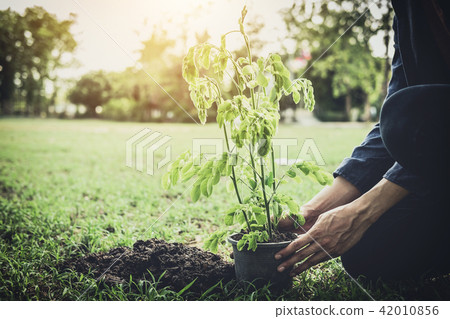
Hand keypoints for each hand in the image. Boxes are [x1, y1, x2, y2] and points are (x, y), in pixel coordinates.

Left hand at [274, 178, 408, 276]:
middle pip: (302, 255)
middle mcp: (322, 243)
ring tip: (292, 273)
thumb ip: (312, 229)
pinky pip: (323, 259)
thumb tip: (304, 236)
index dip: (286, 252)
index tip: (278, 256)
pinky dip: (314, 263)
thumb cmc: (339, 214)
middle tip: (280, 268)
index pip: (297, 245)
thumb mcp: (321, 218)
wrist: (357, 217)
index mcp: (316, 232)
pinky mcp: (337, 252)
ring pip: (312, 261)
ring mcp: (330, 249)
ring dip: (300, 268)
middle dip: (289, 263)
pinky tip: (308, 266)